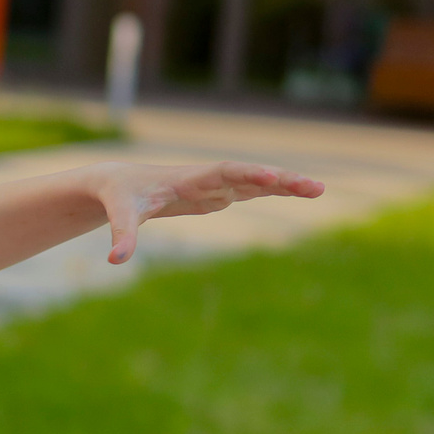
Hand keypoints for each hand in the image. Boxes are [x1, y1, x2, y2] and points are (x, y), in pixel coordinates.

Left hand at [89, 161, 324, 263]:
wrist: (119, 183)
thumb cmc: (119, 195)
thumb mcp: (119, 213)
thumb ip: (122, 234)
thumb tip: (115, 260)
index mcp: (189, 178)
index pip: (224, 172)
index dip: (248, 174)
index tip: (270, 177)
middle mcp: (208, 178)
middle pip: (251, 174)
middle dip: (281, 179)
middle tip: (314, 187)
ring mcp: (215, 185)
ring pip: (257, 181)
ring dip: (286, 184)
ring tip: (319, 189)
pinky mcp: (217, 195)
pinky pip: (252, 190)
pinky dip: (275, 189)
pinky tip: (299, 191)